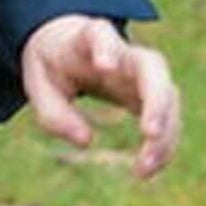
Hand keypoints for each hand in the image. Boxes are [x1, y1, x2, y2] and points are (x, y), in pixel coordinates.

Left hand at [20, 15, 180, 181]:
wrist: (67, 49)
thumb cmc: (52, 64)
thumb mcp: (37, 84)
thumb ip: (53, 113)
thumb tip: (86, 140)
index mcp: (88, 39)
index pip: (100, 35)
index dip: (106, 47)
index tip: (105, 66)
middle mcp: (124, 53)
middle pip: (152, 65)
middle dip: (156, 98)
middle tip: (150, 133)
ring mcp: (142, 73)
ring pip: (168, 94)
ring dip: (164, 131)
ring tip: (144, 167)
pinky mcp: (150, 95)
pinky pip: (166, 117)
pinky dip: (162, 145)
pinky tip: (145, 170)